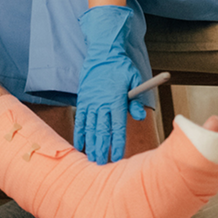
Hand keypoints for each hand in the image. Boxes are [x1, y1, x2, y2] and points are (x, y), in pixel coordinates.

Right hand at [74, 5, 146, 163]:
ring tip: (91, 159)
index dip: (117, 143)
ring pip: (89, 127)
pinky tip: (79, 144)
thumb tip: (139, 116)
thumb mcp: (135, 80)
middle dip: (101, 148)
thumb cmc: (121, 68)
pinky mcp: (83, 99)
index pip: (117, 126)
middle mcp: (101, 102)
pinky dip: (79, 132)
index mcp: (115, 99)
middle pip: (101, 130)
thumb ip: (136, 100)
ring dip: (90, 144)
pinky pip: (80, 119)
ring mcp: (90, 101)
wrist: (102, 53)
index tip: (117, 157)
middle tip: (101, 164)